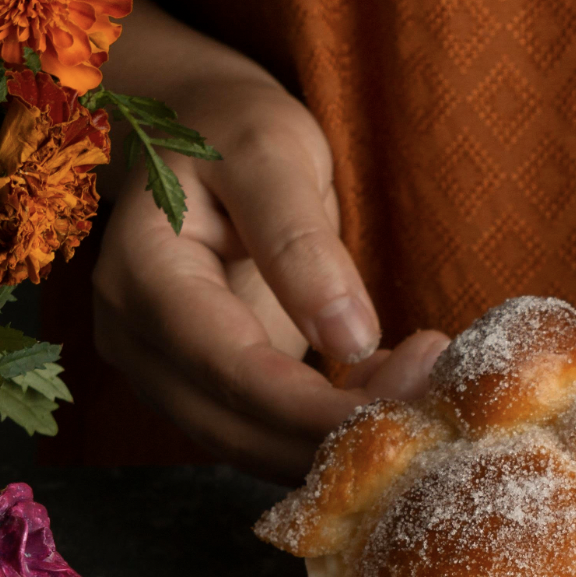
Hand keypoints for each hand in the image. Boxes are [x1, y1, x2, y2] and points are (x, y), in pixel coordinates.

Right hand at [91, 5, 446, 479]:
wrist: (193, 135)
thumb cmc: (230, 129)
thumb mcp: (270, 152)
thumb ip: (300, 240)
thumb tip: (347, 337)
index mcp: (144, 276)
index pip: (231, 371)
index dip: (318, 407)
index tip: (410, 398)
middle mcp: (137, 340)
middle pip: (238, 427)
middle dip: (339, 436)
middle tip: (437, 401)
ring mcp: (164, 372)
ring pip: (251, 447)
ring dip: (338, 443)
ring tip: (423, 395)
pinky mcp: (202, 387)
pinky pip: (262, 433)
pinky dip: (326, 432)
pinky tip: (388, 396)